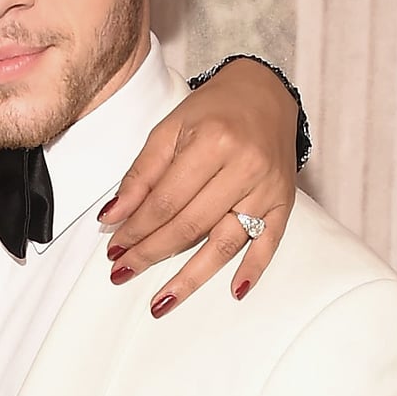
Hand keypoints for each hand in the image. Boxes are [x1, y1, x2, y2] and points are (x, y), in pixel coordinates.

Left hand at [101, 56, 299, 315]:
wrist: (265, 92)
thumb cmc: (214, 110)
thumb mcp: (170, 129)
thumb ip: (141, 174)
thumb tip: (112, 218)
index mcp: (213, 142)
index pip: (166, 201)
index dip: (136, 229)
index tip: (114, 249)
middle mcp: (244, 167)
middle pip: (190, 226)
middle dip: (152, 253)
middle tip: (124, 272)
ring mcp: (267, 188)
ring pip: (224, 243)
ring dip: (190, 277)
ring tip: (161, 302)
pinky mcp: (284, 202)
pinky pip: (269, 243)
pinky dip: (253, 270)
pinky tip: (234, 292)